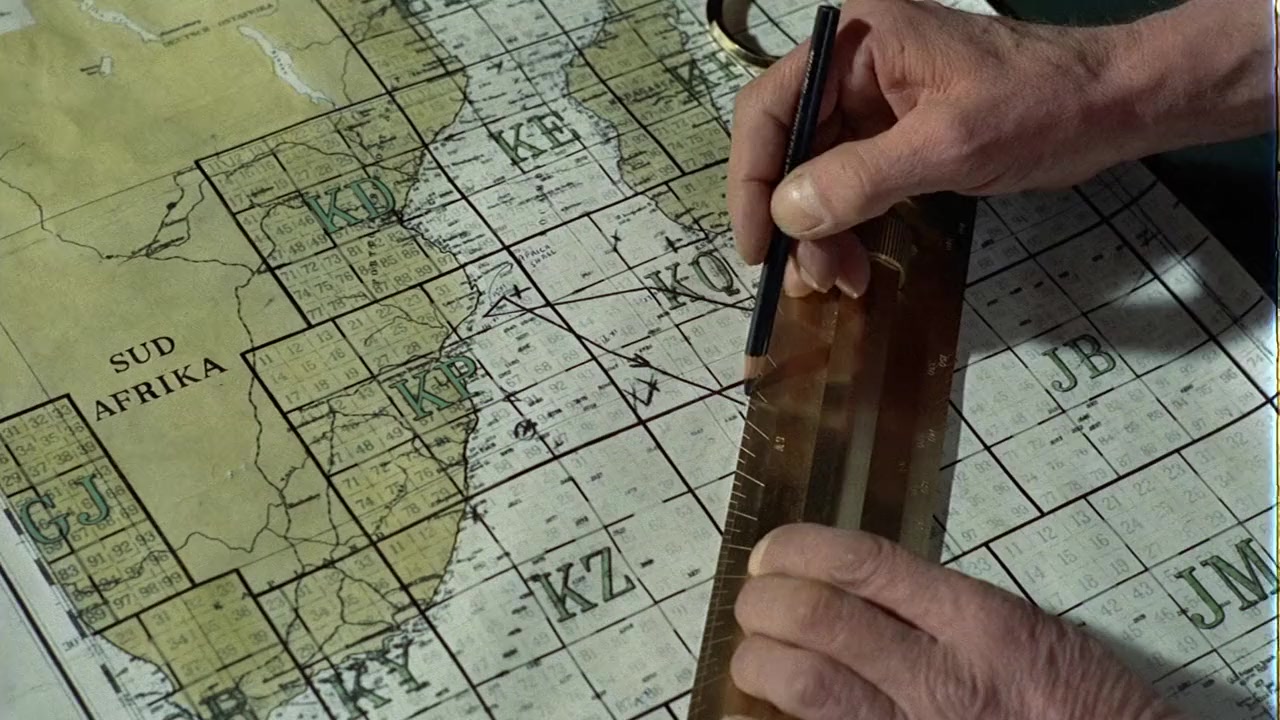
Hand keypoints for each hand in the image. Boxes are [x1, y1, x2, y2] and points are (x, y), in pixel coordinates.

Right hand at [727, 0, 1143, 297]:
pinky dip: (847, 226)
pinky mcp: (897, 133)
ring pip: (816, 172)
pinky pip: (850, 182)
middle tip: (807, 280)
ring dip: (819, 232)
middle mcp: (854, 65)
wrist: (1116, 104)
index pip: (770, 106)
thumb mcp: (950, 144)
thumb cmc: (1040, 106)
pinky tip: (855, 265)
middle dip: (793, 217)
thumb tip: (788, 214)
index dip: (752, 178)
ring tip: (838, 283)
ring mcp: (875, 100)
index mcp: (857, 42)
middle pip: (789, 145)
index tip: (759, 245)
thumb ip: (863, 177)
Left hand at [730, 524, 1187, 719]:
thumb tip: (854, 586)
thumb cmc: (1082, 708)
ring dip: (760, 660)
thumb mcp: (1028, 635)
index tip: (772, 552)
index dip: (799, 549)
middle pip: (821, 618)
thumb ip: (946, 609)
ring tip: (755, 654)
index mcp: (981, 623)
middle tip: (755, 602)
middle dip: (766, 602)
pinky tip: (757, 712)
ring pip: (807, 684)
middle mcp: (946, 677)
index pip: (866, 563)